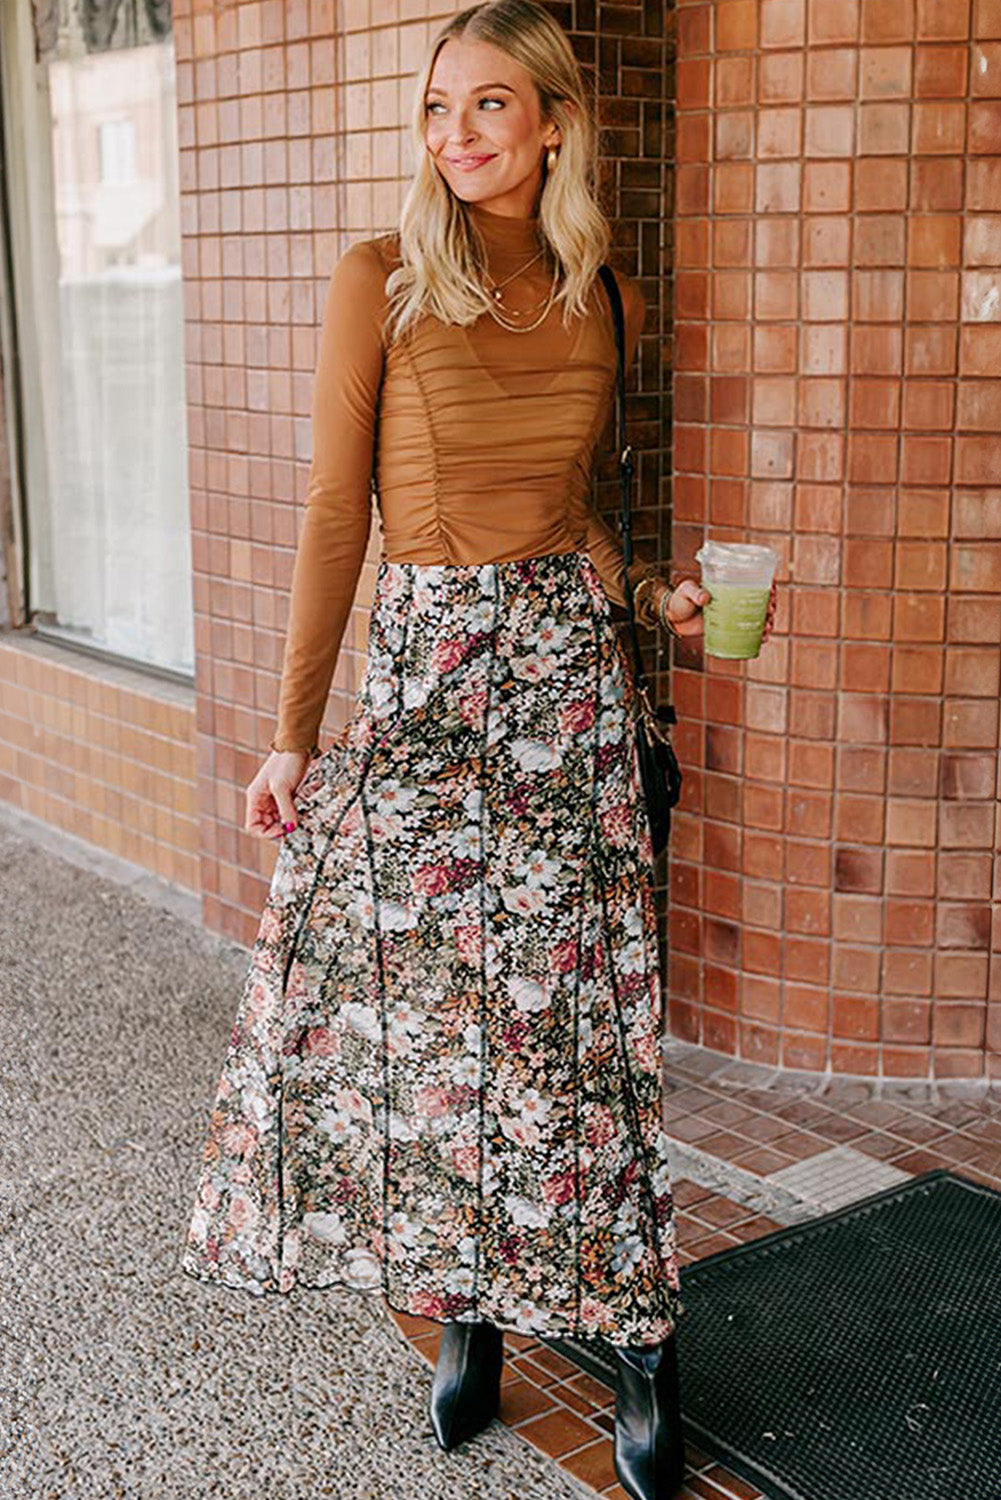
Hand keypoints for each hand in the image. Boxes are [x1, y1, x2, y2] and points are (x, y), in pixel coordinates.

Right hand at [246, 748, 313, 839]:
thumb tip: (290, 828)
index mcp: (255, 797)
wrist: (299, 744)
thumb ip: (286, 810)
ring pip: (278, 819)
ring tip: (299, 818)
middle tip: (293, 826)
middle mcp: (262, 799)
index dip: (266, 832)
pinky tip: (303, 810)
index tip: (283, 830)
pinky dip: (295, 813)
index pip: (253, 826)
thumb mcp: (283, 788)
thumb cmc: (286, 761)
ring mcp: (274, 797)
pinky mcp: (287, 794)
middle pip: (266, 824)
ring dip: (288, 821)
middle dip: (279, 828)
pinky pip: (288, 810)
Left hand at [659, 576, 778, 643]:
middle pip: (759, 600)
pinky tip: (762, 639)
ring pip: (756, 617)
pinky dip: (756, 635)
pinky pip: (746, 632)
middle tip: (770, 610)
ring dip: (767, 621)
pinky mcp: (727, 629)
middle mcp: (733, 599)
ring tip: (768, 626)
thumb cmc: (678, 599)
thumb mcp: (686, 591)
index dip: (767, 584)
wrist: (671, 618)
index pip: (752, 581)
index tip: (772, 589)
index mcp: (727, 585)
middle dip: (770, 605)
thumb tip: (706, 597)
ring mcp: (731, 615)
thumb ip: (695, 592)